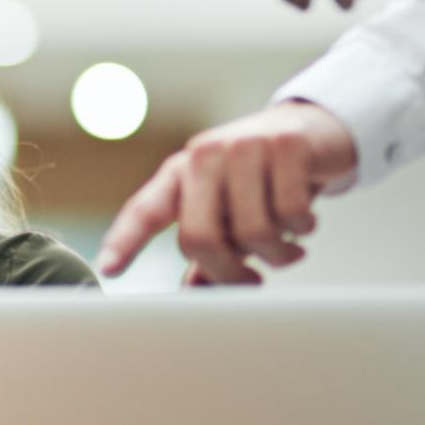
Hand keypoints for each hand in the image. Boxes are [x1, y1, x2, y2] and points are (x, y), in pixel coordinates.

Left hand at [96, 101, 355, 283]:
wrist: (316, 130)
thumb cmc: (264, 180)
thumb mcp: (230, 210)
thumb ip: (211, 247)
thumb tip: (194, 294)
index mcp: (181, 172)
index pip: (146, 210)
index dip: (125, 241)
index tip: (109, 270)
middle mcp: (204, 154)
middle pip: (199, 238)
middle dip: (228, 273)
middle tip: (251, 281)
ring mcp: (244, 145)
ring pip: (252, 232)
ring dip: (276, 254)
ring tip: (286, 249)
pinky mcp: (286, 145)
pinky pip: (290, 213)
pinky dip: (301, 229)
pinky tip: (304, 223)